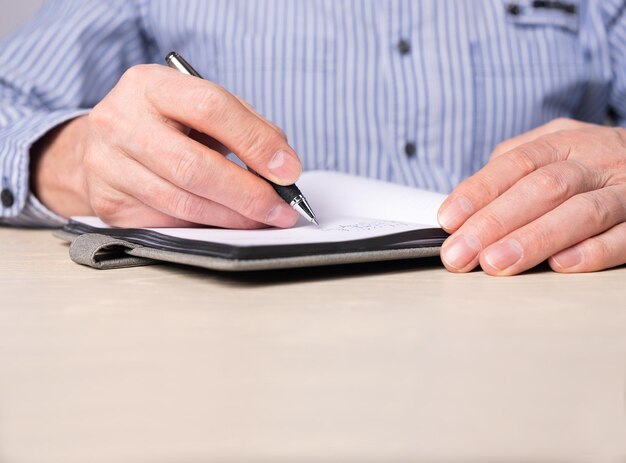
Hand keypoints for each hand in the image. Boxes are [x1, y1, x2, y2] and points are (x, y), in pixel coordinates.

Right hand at [32, 64, 301, 227]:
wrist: (104, 143)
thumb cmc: (164, 122)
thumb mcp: (199, 105)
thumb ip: (244, 126)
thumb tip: (284, 166)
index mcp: (150, 85)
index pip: (210, 108)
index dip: (255, 142)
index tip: (289, 171)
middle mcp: (121, 122)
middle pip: (194, 167)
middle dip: (247, 194)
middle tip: (281, 209)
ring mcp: (108, 166)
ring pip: (182, 203)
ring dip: (232, 218)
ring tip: (263, 220)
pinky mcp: (110, 204)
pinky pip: (169, 224)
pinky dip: (206, 227)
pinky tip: (227, 223)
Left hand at [437, 118, 625, 274]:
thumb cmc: (588, 164)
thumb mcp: (551, 151)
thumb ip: (510, 170)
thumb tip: (463, 205)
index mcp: (563, 142)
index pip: (515, 163)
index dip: (479, 192)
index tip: (448, 220)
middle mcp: (594, 161)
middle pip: (542, 188)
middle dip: (494, 223)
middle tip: (461, 254)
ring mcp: (625, 189)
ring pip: (581, 211)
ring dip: (534, 240)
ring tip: (496, 264)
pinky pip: (625, 236)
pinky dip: (593, 251)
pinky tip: (560, 265)